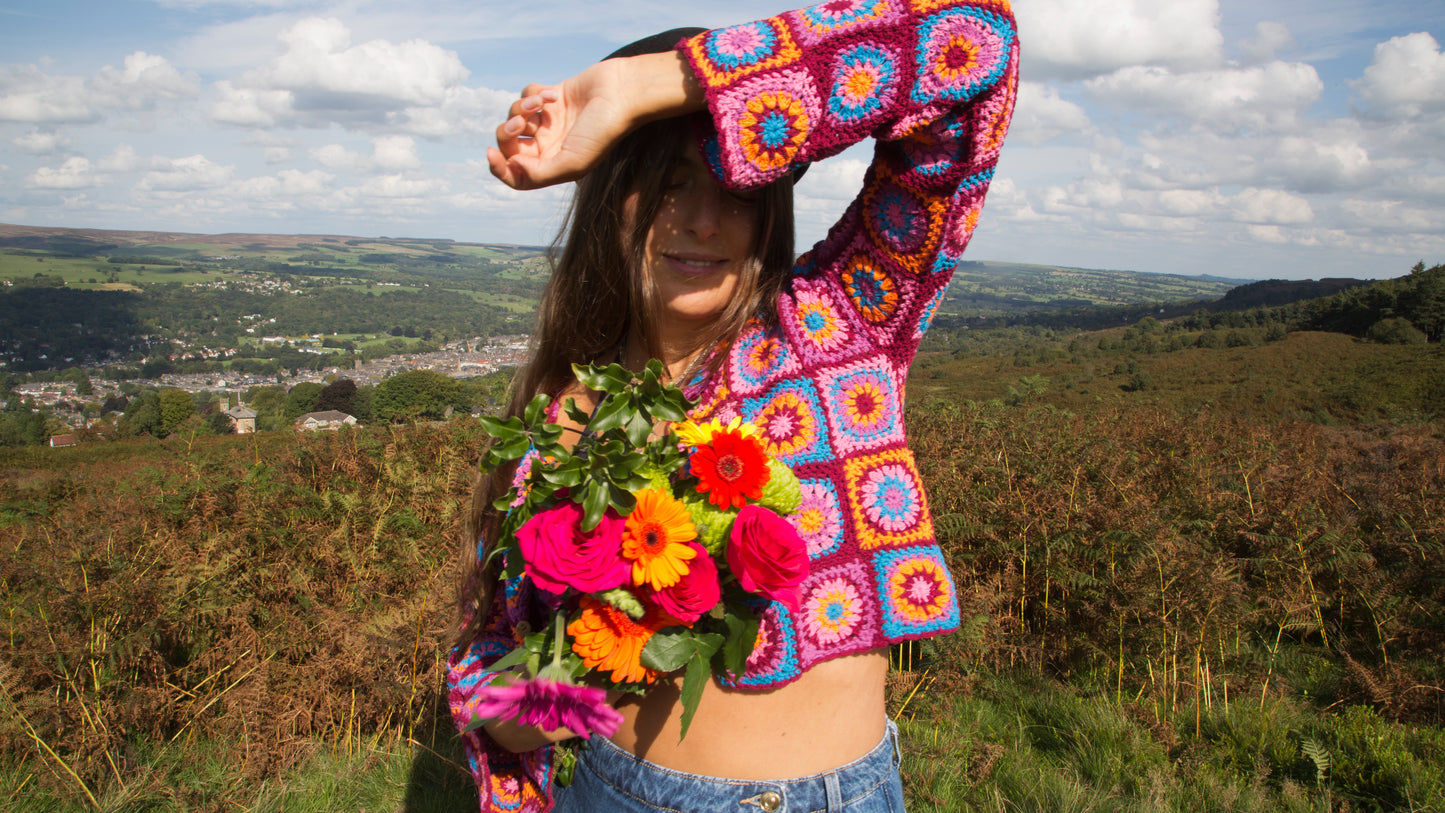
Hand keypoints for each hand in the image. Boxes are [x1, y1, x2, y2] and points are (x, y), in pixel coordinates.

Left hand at [487, 51, 701, 189]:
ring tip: (540, 103)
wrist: (621, 93)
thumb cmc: (603, 131)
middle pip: (510, 145)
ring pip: (515, 117)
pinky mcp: (550, 98)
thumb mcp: (573, 162)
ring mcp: (549, 122)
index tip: (491, 153)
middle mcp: (550, 147)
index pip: (517, 176)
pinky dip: (533, 93)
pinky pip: (525, 95)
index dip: (499, 168)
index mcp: (554, 167)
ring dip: (522, 108)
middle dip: (508, 133)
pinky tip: (552, 94)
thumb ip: (540, 173)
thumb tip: (513, 165)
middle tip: (521, 123)